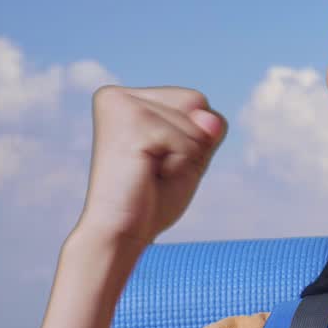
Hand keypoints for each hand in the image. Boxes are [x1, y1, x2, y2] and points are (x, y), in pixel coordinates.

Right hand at [73, 86, 226, 248]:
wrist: (120, 234)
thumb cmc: (151, 198)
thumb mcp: (191, 155)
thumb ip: (208, 129)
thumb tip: (210, 118)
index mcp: (126, 98)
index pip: (195, 101)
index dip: (192, 139)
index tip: (157, 162)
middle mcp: (117, 94)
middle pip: (198, 103)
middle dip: (191, 144)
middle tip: (154, 170)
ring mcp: (121, 104)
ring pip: (196, 121)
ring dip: (185, 157)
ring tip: (149, 173)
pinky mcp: (131, 120)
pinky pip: (188, 140)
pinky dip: (180, 164)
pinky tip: (148, 175)